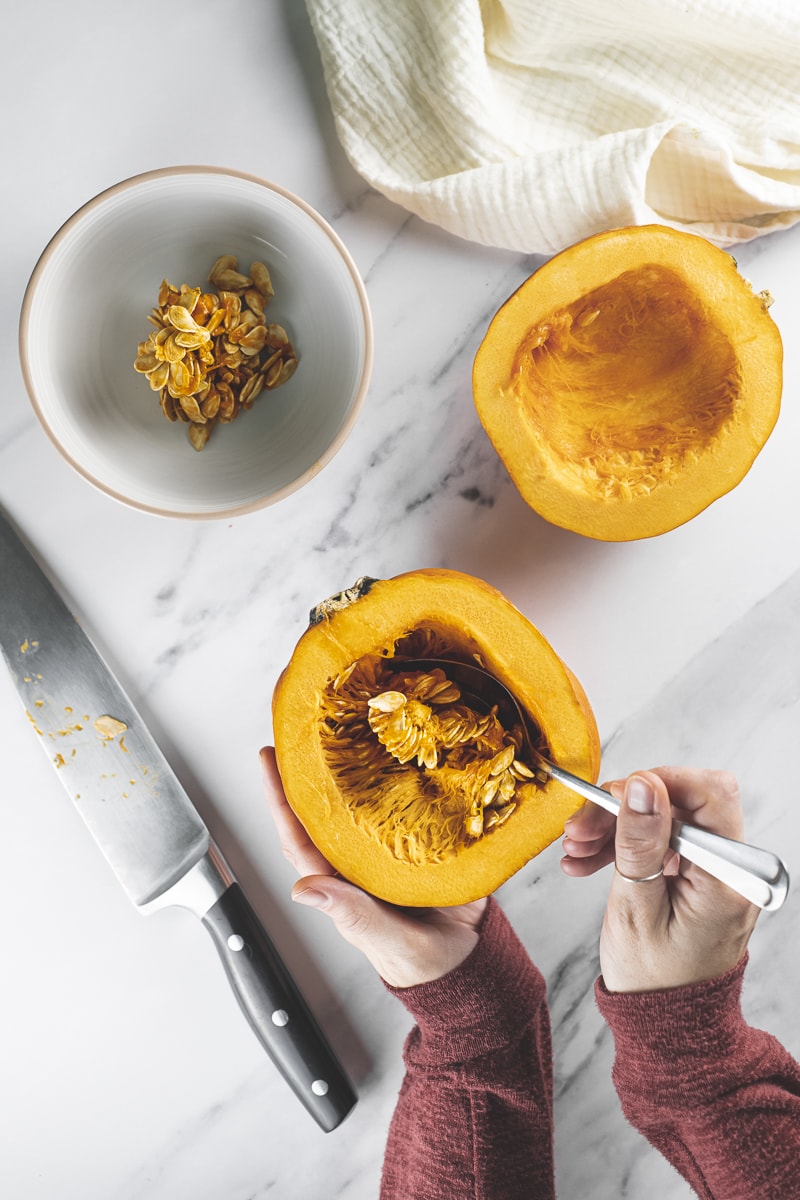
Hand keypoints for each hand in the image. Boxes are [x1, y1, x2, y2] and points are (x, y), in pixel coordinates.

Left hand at [260, 747, 487, 988]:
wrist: (471, 961)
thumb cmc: (420, 959)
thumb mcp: (383, 940)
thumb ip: (350, 914)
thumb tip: (302, 891)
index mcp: (341, 879)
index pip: (301, 834)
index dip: (281, 797)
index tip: (268, 757)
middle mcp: (361, 856)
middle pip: (329, 806)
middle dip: (314, 767)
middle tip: (305, 725)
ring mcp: (393, 844)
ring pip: (368, 798)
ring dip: (358, 764)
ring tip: (351, 722)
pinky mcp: (429, 837)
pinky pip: (414, 800)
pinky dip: (409, 775)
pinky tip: (409, 747)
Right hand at [560, 767, 759, 992]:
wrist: (665, 1027)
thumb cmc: (653, 982)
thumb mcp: (634, 908)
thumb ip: (640, 842)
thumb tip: (642, 784)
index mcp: (726, 878)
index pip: (711, 795)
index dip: (662, 782)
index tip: (616, 794)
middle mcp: (730, 869)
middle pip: (682, 803)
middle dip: (625, 808)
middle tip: (578, 828)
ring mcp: (714, 871)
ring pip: (665, 818)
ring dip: (616, 827)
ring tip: (574, 850)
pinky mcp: (697, 875)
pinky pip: (661, 841)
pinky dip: (624, 845)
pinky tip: (588, 860)